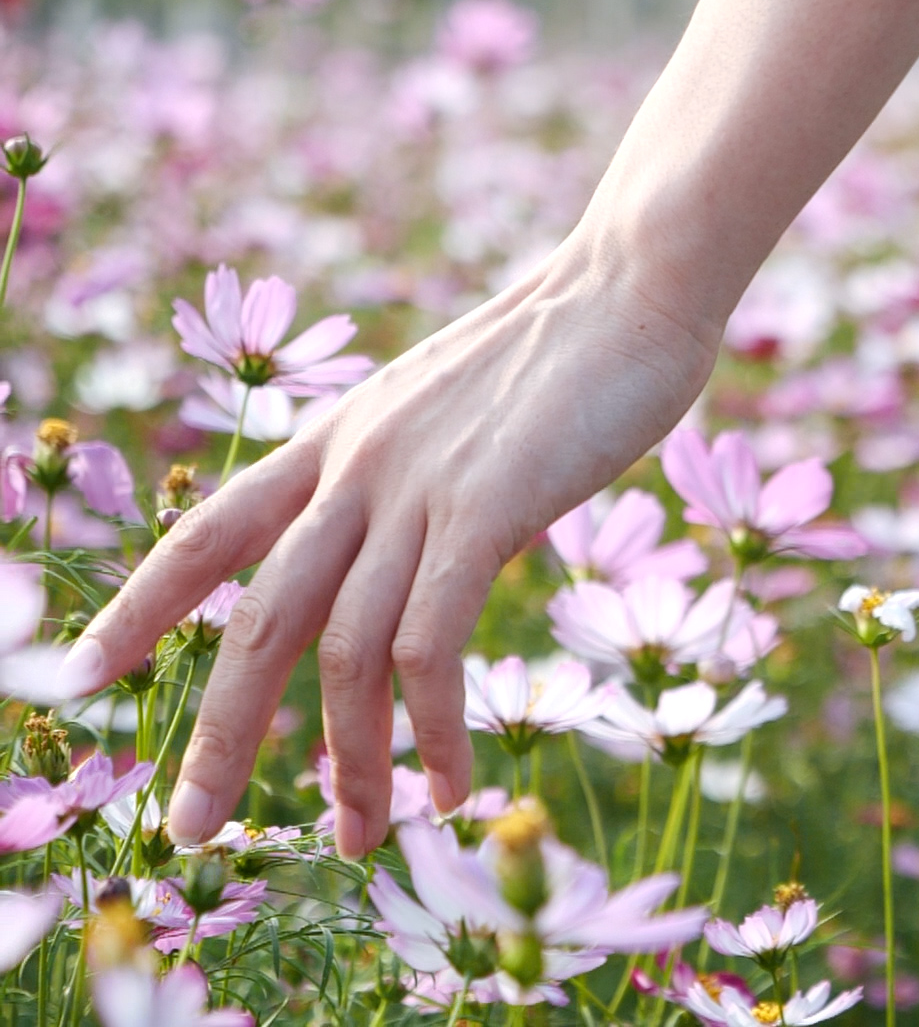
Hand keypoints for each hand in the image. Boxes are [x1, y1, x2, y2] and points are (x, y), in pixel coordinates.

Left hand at [60, 239, 722, 857]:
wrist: (634, 280)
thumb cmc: (573, 344)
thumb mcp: (461, 406)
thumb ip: (422, 472)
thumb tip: (426, 542)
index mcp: (342, 435)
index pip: (211, 527)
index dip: (141, 605)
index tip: (83, 674)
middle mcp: (357, 464)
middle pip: (258, 614)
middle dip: (216, 732)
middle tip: (192, 828)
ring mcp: (417, 486)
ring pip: (341, 651)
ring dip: (347, 762)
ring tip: (361, 837)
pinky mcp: (486, 509)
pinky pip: (431, 647)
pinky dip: (433, 731)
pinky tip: (451, 788)